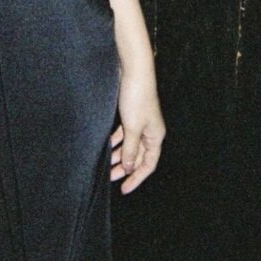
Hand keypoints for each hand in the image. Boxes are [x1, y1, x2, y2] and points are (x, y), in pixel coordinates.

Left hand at [110, 69, 165, 193]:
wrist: (134, 71)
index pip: (148, 164)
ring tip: (104, 164)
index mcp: (155, 136)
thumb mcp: (132, 128)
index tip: (124, 189)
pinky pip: (124, 133)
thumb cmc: (137, 98)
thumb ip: (130, 150)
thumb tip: (128, 168)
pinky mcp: (131, 113)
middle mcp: (150, 131)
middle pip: (138, 156)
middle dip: (124, 168)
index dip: (136, 178)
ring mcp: (140, 122)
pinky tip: (105, 145)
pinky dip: (115, 141)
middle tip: (108, 178)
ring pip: (129, 145)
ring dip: (118, 155)